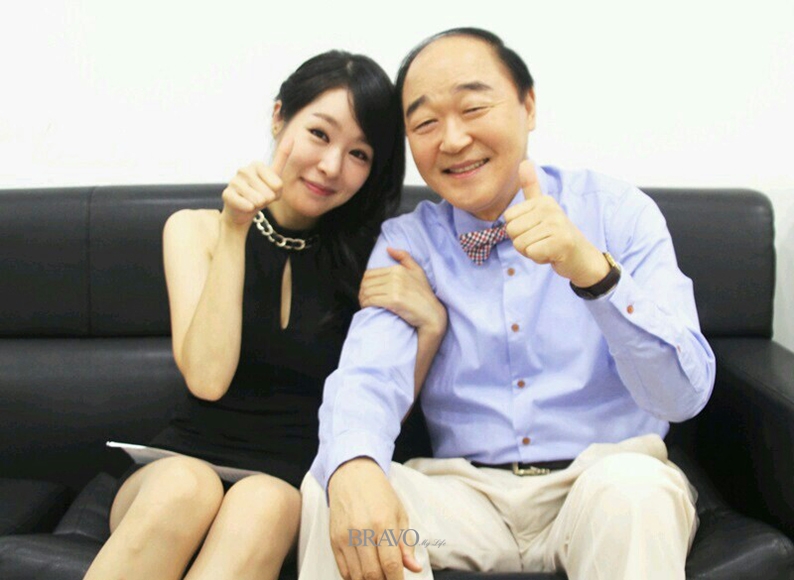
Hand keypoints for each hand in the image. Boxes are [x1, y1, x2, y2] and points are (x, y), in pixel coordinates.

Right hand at [220, 137, 292, 227]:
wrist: (243, 210)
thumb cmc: (261, 193)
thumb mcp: (276, 177)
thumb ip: (282, 158)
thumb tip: (292, 137)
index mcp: (257, 165)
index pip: (278, 185)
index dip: (276, 193)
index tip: (268, 190)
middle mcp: (244, 170)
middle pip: (269, 194)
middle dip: (267, 200)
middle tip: (259, 198)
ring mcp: (234, 181)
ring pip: (258, 200)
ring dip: (257, 205)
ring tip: (252, 201)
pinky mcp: (227, 194)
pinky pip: (247, 205)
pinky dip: (249, 209)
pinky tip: (245, 206)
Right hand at [328, 458, 421, 579]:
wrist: (352, 476)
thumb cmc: (380, 494)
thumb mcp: (400, 514)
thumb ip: (406, 544)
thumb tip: (414, 568)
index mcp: (383, 523)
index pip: (391, 564)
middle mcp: (361, 531)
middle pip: (372, 574)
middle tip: (390, 579)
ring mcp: (345, 537)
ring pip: (357, 576)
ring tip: (379, 575)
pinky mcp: (334, 540)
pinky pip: (344, 570)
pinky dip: (355, 577)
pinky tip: (365, 572)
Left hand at [359, 248, 446, 335]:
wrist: (432, 313)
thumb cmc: (425, 294)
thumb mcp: (417, 271)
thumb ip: (404, 257)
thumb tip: (388, 249)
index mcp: (398, 269)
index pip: (370, 273)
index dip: (364, 283)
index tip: (366, 290)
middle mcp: (396, 277)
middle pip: (366, 282)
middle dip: (362, 291)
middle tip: (364, 298)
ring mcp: (395, 288)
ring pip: (367, 291)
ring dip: (362, 298)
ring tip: (365, 303)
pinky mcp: (394, 301)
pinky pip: (372, 300)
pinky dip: (366, 304)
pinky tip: (367, 307)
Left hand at [504, 160, 609, 286]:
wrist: (581, 258)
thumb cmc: (556, 235)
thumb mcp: (543, 209)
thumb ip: (532, 187)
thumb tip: (524, 161)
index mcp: (543, 201)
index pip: (508, 218)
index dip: (518, 231)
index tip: (537, 231)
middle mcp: (550, 209)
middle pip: (511, 231)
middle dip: (523, 243)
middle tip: (542, 241)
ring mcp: (557, 225)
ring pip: (520, 244)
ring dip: (531, 252)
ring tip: (547, 247)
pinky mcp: (561, 242)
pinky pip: (531, 253)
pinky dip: (539, 259)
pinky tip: (552, 255)